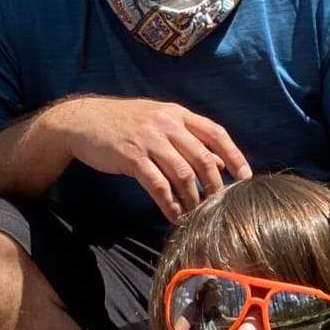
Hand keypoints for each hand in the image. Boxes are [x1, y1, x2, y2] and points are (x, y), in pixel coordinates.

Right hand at [43, 97, 250, 221]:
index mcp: (178, 114)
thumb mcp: (160, 122)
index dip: (235, 155)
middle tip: (220, 205)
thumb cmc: (124, 123)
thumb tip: (221, 161)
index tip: (246, 177)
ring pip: (183, 174)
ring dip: (193, 199)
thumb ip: (189, 139)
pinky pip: (158, 185)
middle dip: (215, 185)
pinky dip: (170, 204)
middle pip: (203, 157)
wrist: (83, 120)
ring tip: (196, 215)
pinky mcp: (132, 157)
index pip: (216, 132)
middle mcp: (167, 123)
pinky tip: (174, 215)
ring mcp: (149, 139)